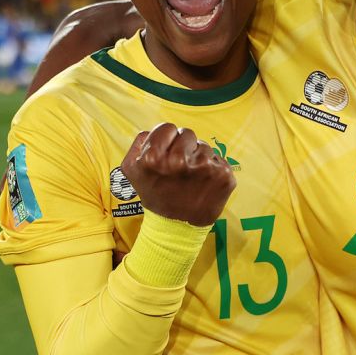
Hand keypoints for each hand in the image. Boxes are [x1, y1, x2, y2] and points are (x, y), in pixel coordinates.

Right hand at [120, 123, 235, 225]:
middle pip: (187, 133)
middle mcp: (179, 161)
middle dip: (183, 147)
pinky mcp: (223, 175)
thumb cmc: (156, 195)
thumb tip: (153, 130)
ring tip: (191, 178)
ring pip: (203, 145)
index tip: (166, 154)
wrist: (177, 227)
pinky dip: (213, 168)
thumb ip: (139, 143)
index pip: (167, 127)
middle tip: (179, 168)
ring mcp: (204, 167)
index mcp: (153, 158)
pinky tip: (204, 183)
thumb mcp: (133, 170)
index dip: (166, 140)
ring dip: (198, 158)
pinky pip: (218, 158)